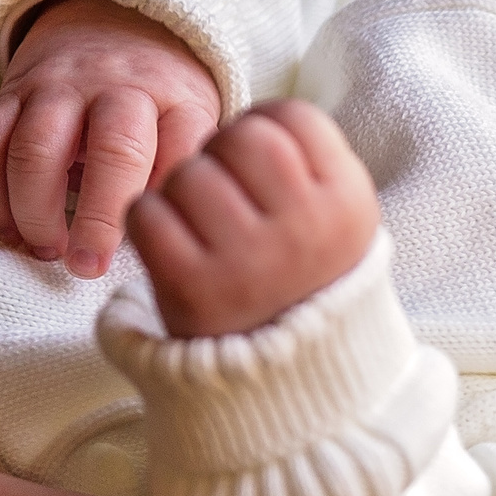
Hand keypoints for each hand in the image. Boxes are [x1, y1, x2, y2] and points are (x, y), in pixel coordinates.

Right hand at [0, 0, 221, 277]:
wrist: (110, 24)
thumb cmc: (158, 101)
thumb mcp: (191, 122)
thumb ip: (184, 172)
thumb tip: (174, 242)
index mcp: (175, 101)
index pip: (182, 146)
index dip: (167, 200)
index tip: (151, 243)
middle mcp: (119, 88)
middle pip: (112, 149)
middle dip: (98, 218)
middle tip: (87, 266)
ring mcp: (60, 87)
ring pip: (35, 148)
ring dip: (34, 212)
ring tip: (48, 250)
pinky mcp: (12, 93)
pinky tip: (12, 233)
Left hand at [128, 100, 381, 337]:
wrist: (286, 378)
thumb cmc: (301, 278)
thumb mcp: (332, 219)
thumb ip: (306, 163)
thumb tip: (251, 118)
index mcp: (347, 206)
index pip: (292, 116)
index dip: (264, 127)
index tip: (259, 164)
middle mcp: (305, 230)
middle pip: (241, 137)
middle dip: (221, 153)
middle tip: (224, 191)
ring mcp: (248, 260)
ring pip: (189, 172)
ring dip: (181, 191)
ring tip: (201, 228)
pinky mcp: (192, 289)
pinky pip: (147, 213)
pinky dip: (149, 223)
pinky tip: (172, 246)